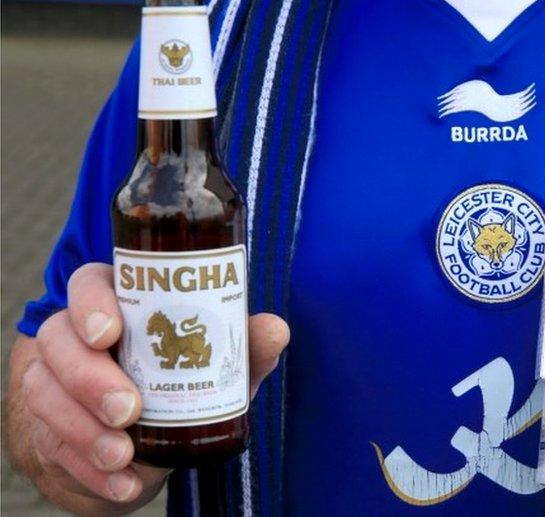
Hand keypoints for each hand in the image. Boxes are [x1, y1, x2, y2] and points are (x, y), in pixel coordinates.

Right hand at [17, 263, 288, 510]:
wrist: (145, 442)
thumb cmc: (182, 380)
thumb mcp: (216, 363)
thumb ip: (244, 347)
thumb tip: (276, 330)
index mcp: (116, 305)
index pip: (88, 284)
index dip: (91, 303)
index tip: (110, 333)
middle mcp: (74, 339)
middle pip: (59, 341)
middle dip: (89, 378)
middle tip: (127, 409)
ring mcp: (52, 384)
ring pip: (45, 396)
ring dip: (84, 431)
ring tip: (123, 455)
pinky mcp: (47, 431)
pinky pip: (54, 449)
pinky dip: (88, 472)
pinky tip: (123, 483)